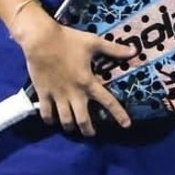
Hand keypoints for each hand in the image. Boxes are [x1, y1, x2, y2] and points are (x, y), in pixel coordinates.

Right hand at [12, 5, 133, 135]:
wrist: (40, 40)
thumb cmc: (68, 40)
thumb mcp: (94, 43)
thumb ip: (114, 49)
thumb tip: (134, 51)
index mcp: (88, 82)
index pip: (108, 101)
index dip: (118, 114)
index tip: (126, 125)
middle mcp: (73, 93)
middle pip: (82, 119)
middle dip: (88, 130)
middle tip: (92, 134)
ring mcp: (57, 94)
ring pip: (64, 119)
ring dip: (70, 126)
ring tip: (73, 128)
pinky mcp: (43, 93)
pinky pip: (46, 112)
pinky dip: (49, 119)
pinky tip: (52, 121)